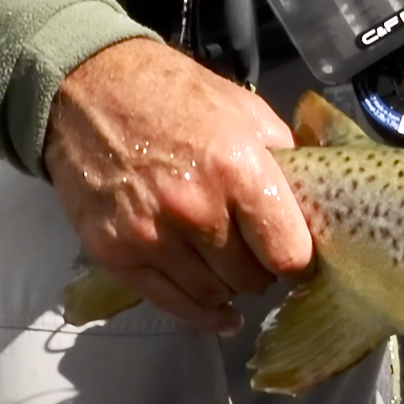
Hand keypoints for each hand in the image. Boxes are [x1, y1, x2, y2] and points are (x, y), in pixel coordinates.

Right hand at [42, 38, 313, 333]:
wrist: (88, 90)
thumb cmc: (177, 97)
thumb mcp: (248, 114)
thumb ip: (285, 161)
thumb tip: (315, 204)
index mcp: (238, 171)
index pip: (288, 253)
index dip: (300, 260)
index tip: (299, 256)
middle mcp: (195, 210)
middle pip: (252, 279)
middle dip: (263, 271)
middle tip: (260, 255)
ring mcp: (150, 236)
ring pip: (215, 294)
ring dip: (231, 286)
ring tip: (232, 265)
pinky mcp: (115, 254)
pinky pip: (172, 304)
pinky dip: (203, 313)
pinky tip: (222, 313)